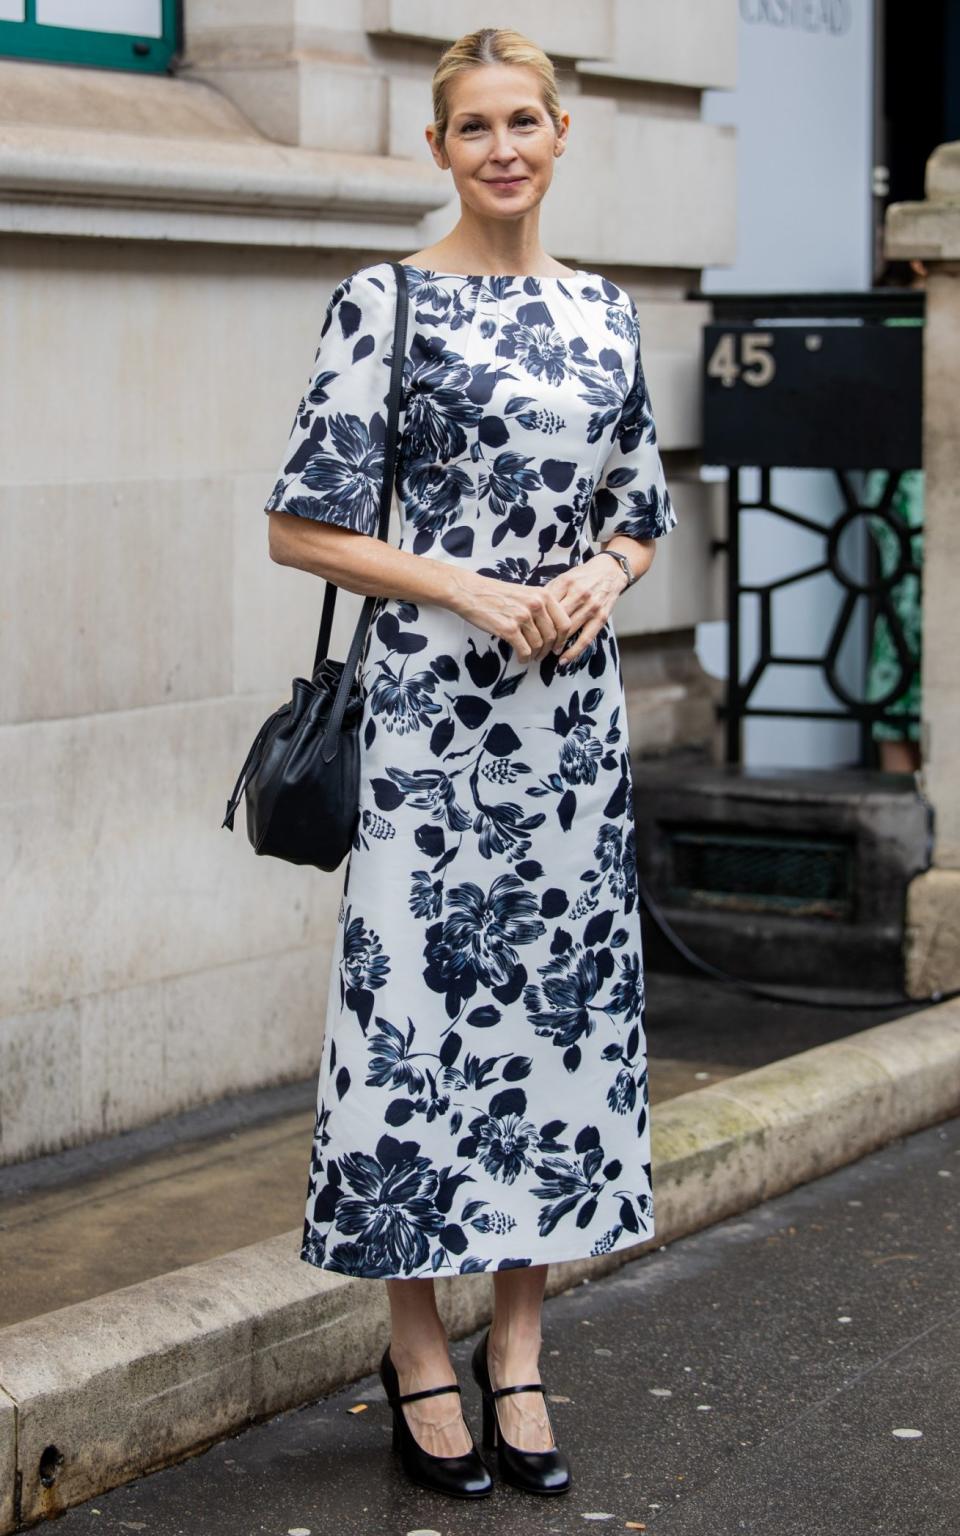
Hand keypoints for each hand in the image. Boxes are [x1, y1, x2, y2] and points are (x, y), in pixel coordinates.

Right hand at [450, 571, 574, 662]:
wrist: (470, 592)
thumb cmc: (495, 593)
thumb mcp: (525, 592)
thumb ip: (540, 606)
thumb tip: (551, 629)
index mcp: (543, 595)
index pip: (564, 622)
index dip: (563, 638)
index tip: (557, 646)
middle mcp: (536, 605)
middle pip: (552, 636)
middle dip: (548, 650)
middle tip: (542, 655)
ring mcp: (522, 617)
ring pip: (538, 645)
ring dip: (535, 655)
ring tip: (530, 657)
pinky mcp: (508, 629)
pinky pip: (524, 650)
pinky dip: (524, 658)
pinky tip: (521, 658)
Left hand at [539, 554, 627, 666]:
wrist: (610, 571)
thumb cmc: (583, 577)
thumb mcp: (564, 578)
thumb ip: (549, 592)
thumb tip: (531, 610)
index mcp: (566, 583)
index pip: (545, 605)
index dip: (534, 619)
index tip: (526, 630)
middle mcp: (579, 594)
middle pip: (556, 619)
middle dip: (544, 634)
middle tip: (534, 645)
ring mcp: (591, 606)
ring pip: (569, 630)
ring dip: (556, 644)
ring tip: (546, 652)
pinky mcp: (601, 617)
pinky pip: (586, 638)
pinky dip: (574, 651)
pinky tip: (563, 660)